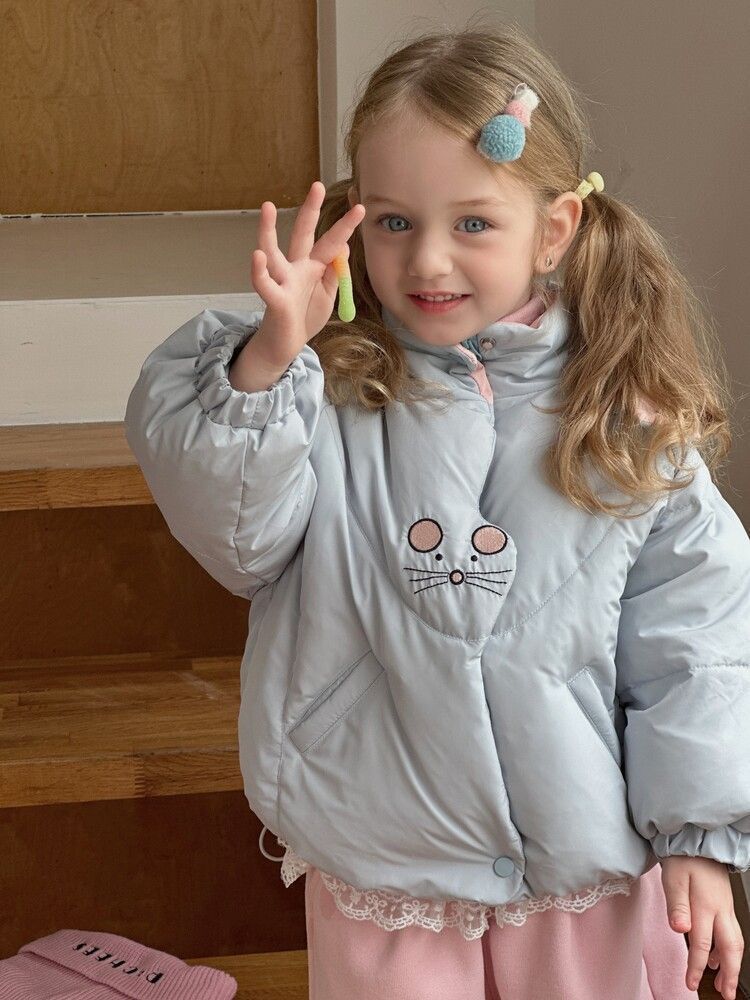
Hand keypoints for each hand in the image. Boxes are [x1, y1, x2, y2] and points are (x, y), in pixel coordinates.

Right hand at [250, 180, 365, 368]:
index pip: (332, 242)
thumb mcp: (328, 295)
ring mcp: (283, 281)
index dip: (345, 226)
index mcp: (313, 267)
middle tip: (317, 185)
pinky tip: (257, 256)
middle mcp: (296, 268)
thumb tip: (343, 247)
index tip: (360, 206)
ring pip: (273, 252)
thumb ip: (335, 274)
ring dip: (269, 230)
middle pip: (302, 234)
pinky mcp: (275, 299)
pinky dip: (259, 271)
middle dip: (310, 210)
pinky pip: (265, 284)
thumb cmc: (305, 316)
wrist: (287, 344)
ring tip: (268, 206)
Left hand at [661, 855, 744, 998]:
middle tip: (726, 994)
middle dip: (729, 974)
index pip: (701, 944)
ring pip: (734, 941)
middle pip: (729, 948)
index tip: (691, 983)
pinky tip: (716, 956)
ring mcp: (724, 907)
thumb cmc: (683, 857)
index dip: (696, 967)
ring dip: (730, 963)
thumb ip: (677, 905)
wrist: (697, 838)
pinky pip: (730, 931)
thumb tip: (680, 930)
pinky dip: (726, 947)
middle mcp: (720, 910)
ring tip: (724, 982)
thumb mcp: (673, 878)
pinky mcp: (724, 903)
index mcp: (706, 906)